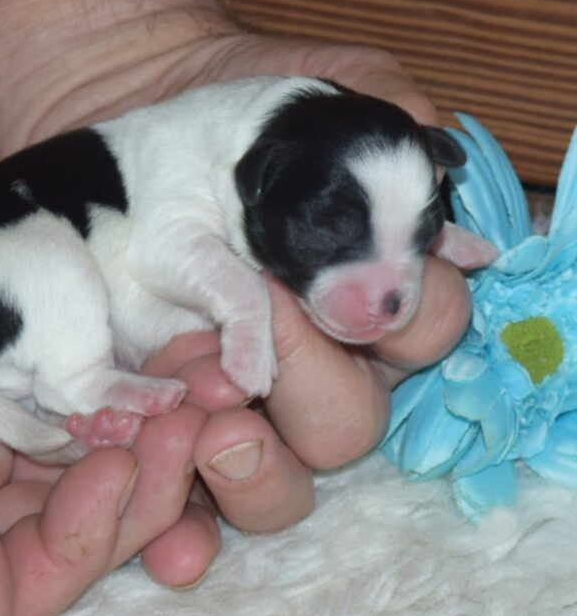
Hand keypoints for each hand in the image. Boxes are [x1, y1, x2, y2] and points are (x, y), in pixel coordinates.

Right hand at [0, 111, 207, 615]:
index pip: (4, 589)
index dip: (73, 545)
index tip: (119, 469)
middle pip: (65, 535)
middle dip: (135, 494)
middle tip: (187, 432)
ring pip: (90, 475)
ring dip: (152, 451)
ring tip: (199, 405)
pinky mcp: (25, 382)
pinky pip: (94, 411)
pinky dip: (139, 402)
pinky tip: (178, 380)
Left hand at [130, 36, 470, 586]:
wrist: (140, 128)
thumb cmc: (236, 125)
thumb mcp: (318, 113)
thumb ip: (399, 152)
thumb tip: (474, 243)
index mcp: (362, 294)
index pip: (424, 338)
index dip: (404, 322)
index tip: (338, 288)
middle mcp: (312, 357)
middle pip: (352, 424)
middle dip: (320, 382)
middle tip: (273, 315)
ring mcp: (239, 395)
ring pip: (286, 481)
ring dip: (259, 459)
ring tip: (216, 412)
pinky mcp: (172, 416)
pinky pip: (197, 495)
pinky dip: (194, 502)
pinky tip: (179, 485)